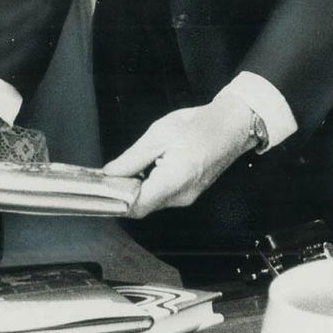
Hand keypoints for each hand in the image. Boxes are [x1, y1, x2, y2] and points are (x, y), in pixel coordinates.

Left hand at [102, 95, 259, 217]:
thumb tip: (111, 173)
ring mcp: (187, 197)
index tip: (100, 188)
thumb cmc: (200, 125)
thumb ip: (133, 158)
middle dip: (123, 192)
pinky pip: (163, 195)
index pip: (137, 206)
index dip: (115, 200)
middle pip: (142, 205)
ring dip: (136, 188)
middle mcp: (181, 196)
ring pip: (152, 201)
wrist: (232, 126)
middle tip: (107, 174)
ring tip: (125, 168)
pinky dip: (149, 185)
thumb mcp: (159, 134)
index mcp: (174, 181)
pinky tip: (144, 169)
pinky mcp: (189, 192)